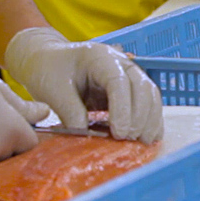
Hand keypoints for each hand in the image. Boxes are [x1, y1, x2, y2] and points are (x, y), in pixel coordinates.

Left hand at [5, 27, 163, 142]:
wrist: (47, 61)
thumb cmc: (49, 71)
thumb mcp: (53, 90)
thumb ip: (70, 111)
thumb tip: (87, 135)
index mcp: (100, 58)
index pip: (119, 82)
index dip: (123, 108)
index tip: (119, 133)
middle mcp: (121, 64)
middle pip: (142, 88)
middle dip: (140, 117)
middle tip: (128, 140)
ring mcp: (129, 75)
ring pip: (151, 96)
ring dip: (150, 120)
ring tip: (142, 142)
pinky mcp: (130, 90)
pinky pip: (149, 104)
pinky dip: (151, 121)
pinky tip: (149, 138)